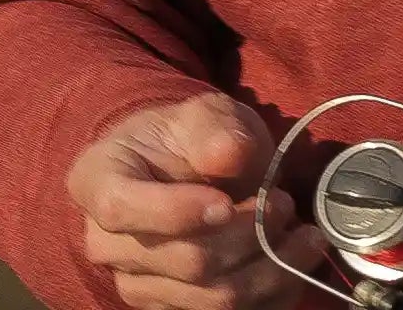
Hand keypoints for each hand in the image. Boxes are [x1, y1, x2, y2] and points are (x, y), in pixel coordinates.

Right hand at [66, 90, 326, 309]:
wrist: (177, 166)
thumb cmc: (184, 135)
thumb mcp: (202, 113)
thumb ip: (214, 129)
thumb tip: (230, 156)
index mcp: (97, 180)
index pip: (123, 208)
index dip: (176, 211)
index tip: (226, 202)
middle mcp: (107, 243)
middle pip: (183, 260)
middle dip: (248, 235)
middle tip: (285, 203)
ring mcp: (138, 284)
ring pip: (209, 298)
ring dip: (269, 270)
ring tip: (304, 236)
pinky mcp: (172, 309)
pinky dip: (270, 295)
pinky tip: (295, 266)